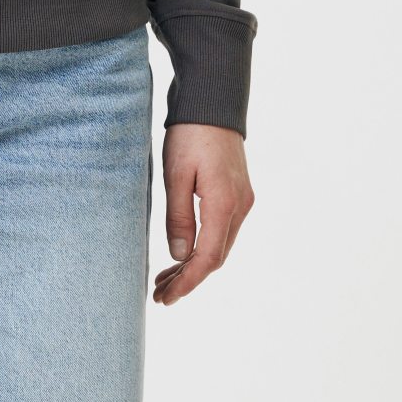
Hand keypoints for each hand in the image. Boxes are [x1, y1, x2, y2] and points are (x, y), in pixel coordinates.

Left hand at [154, 124, 253, 304]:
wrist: (213, 103)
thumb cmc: (190, 135)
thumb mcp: (175, 176)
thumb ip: (178, 218)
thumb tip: (179, 256)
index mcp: (224, 204)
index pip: (208, 258)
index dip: (187, 283)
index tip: (166, 298)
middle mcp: (240, 207)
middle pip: (216, 257)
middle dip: (188, 279)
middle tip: (159, 294)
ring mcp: (242, 201)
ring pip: (220, 246)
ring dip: (194, 265)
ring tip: (165, 279)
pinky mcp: (237, 194)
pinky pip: (222, 232)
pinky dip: (202, 248)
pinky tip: (183, 254)